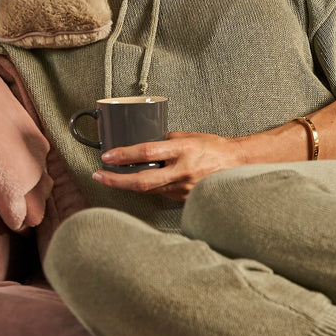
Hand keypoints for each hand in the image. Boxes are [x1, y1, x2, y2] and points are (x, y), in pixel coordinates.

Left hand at [92, 132, 239, 200]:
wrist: (237, 164)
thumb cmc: (213, 147)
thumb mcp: (189, 137)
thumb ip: (166, 141)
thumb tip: (144, 144)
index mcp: (183, 150)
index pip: (147, 153)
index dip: (124, 155)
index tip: (107, 156)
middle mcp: (182, 171)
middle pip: (142, 181)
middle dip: (116, 180)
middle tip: (98, 175)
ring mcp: (183, 188)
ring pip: (148, 190)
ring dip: (128, 185)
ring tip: (112, 178)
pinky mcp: (185, 198)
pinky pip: (161, 193)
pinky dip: (149, 188)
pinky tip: (142, 182)